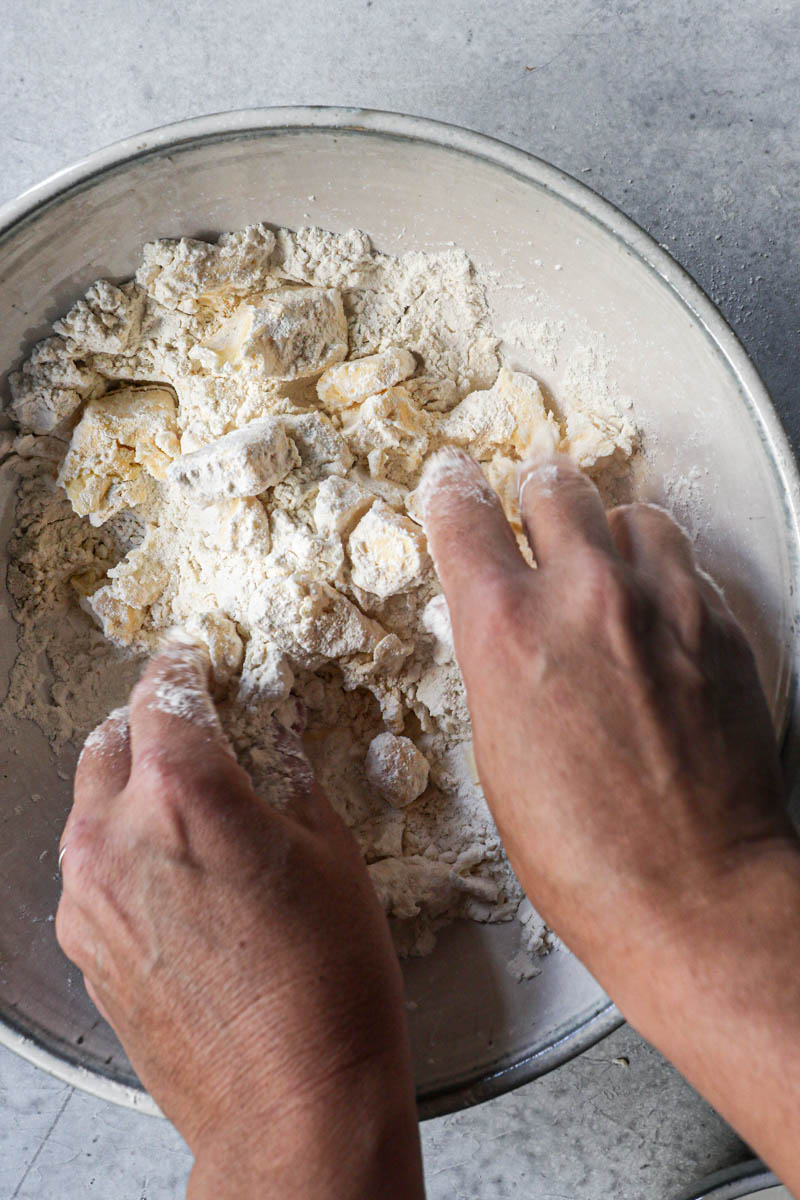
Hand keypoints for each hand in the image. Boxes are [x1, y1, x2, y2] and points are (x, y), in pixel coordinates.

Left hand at [56, 644, 422, 1198]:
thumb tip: (275, 731)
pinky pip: (91, 867)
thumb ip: (288, 771)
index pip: (165, 691)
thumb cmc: (330, 978)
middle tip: (198, 736)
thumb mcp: (331, 849)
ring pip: (92, 804)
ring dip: (132, 790)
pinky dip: (123, 849)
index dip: (185, 666)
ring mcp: (87, 895)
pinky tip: (176, 878)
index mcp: (185, 790)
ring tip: (190, 815)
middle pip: (112, 739)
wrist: (292, 1102)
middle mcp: (116, 833)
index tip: (196, 659)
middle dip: (151, 725)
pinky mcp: (82, 944)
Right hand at [422, 449, 799, 1189]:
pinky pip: (685, 565)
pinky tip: (655, 620)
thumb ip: (497, 663)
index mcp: (507, 629)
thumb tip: (501, 623)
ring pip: (631, 511)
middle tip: (535, 514)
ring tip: (606, 571)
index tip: (455, 484)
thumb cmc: (580, 851)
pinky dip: (663, 576)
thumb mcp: (496, 752)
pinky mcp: (719, 626)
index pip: (465, 514)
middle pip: (555, 483)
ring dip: (609, 533)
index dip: (454, 493)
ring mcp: (663, 604)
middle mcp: (585, 595)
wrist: (694, 894)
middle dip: (537, 494)